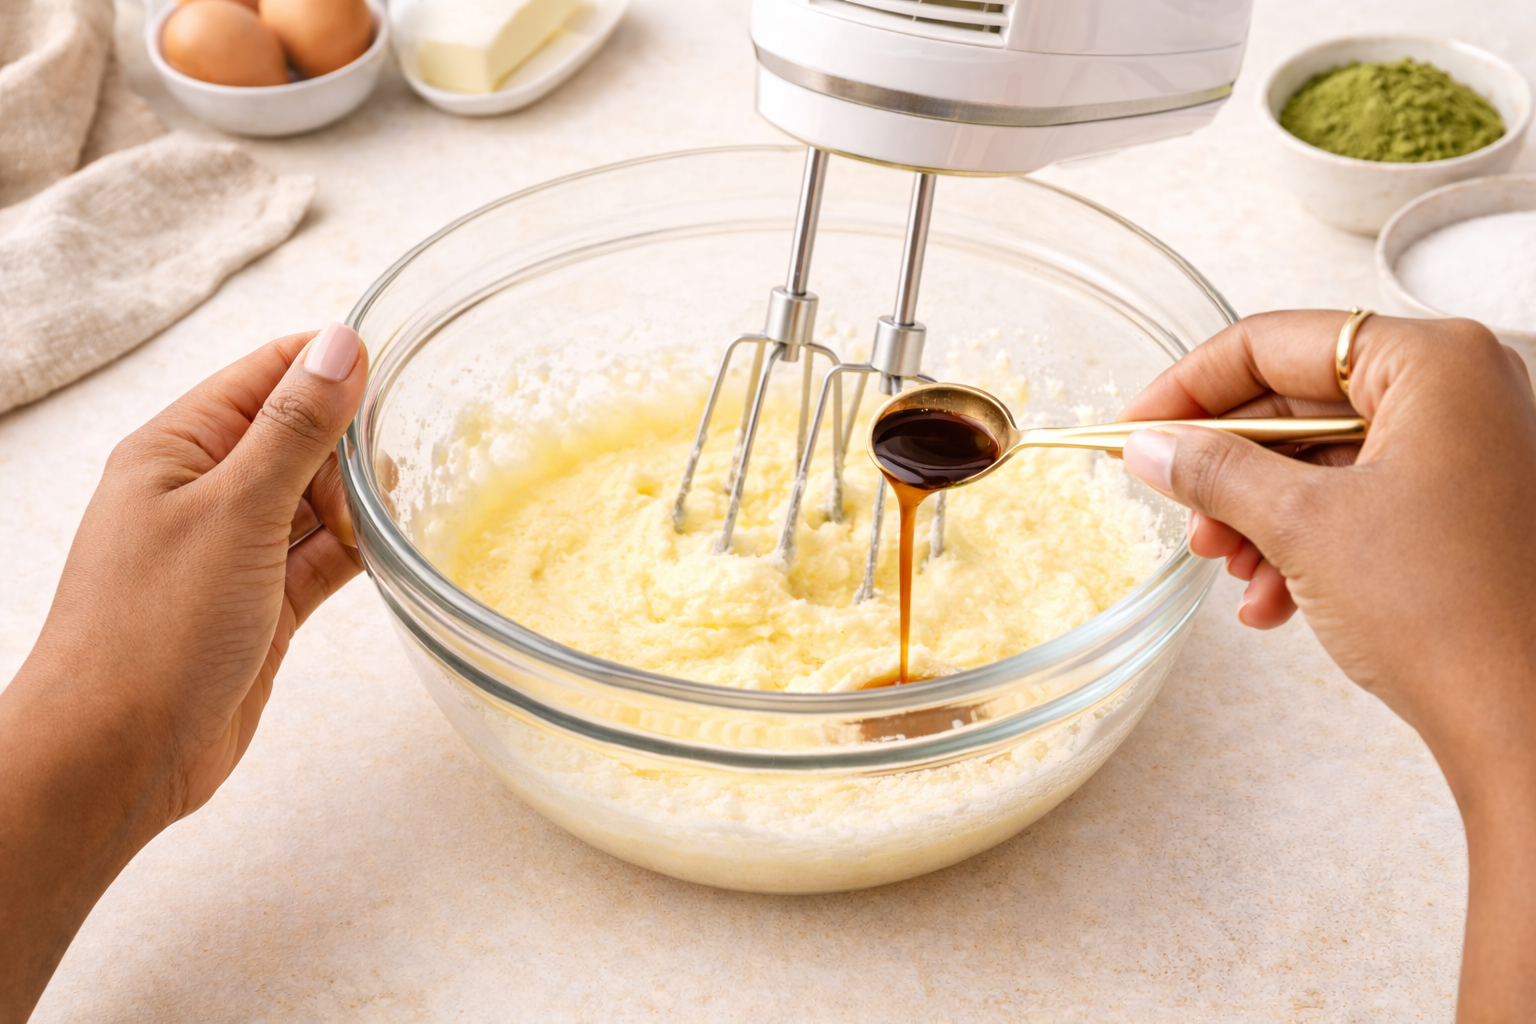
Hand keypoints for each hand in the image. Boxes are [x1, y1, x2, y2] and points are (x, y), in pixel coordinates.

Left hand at [0, 325, 367, 1020]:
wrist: (115, 757)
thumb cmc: (152, 631)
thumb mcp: (234, 512)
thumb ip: (294, 429)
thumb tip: (341, 347)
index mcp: (178, 449)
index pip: (267, 374)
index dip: (332, 366)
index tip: (403, 368)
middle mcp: (203, 492)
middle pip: (298, 436)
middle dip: (355, 443)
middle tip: (411, 457)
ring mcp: (232, 551)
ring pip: (315, 501)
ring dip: (361, 502)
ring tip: (410, 504)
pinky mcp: (261, 605)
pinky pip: (321, 559)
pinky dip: (358, 552)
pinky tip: (395, 549)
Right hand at [1119, 311, 1535, 1022]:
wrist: (1527, 722)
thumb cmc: (1448, 613)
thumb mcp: (1303, 526)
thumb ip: (1215, 471)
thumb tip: (1150, 446)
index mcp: (1433, 360)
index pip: (1273, 342)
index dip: (1189, 387)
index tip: (1135, 429)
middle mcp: (1462, 388)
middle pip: (1299, 401)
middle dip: (1229, 469)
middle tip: (1179, 512)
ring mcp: (1470, 448)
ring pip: (1325, 458)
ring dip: (1261, 515)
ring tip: (1230, 570)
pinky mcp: (1468, 505)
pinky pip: (1363, 499)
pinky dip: (1307, 542)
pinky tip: (1273, 599)